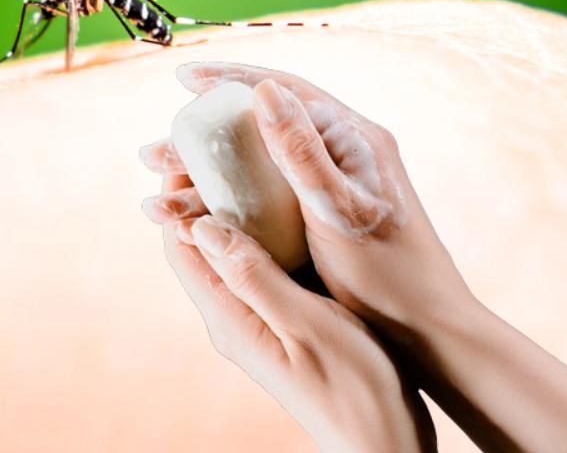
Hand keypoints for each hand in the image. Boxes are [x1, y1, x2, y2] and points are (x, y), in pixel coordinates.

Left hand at [154, 172, 434, 450]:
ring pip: (231, 250)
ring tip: (251, 161)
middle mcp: (233, 318)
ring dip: (235, 207)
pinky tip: (290, 206)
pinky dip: (266, 229)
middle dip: (203, 194)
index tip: (190, 150)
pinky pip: (260, 264)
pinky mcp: (283, 320)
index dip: (181, 197)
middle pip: (200, 243)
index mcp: (229, 318)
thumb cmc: (354, 390)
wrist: (385, 444)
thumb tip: (202, 226)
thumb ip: (254, 277)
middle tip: (220, 144)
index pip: (182, 246)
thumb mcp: (306, 326)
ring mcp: (256, 320)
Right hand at [157, 61, 472, 334]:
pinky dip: (223, 203)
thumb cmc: (390, 278)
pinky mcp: (319, 215)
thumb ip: (301, 152)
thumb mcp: (339, 211)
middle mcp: (343, 152)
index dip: (228, 80)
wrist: (426, 333)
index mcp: (354, 138)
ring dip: (204, 176)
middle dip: (201, 139)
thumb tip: (264, 90)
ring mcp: (330, 184)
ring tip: (159, 194)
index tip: (182, 79)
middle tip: (155, 154)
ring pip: (254, 166)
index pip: (283, 91)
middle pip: (260, 128)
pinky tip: (191, 218)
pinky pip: (262, 197)